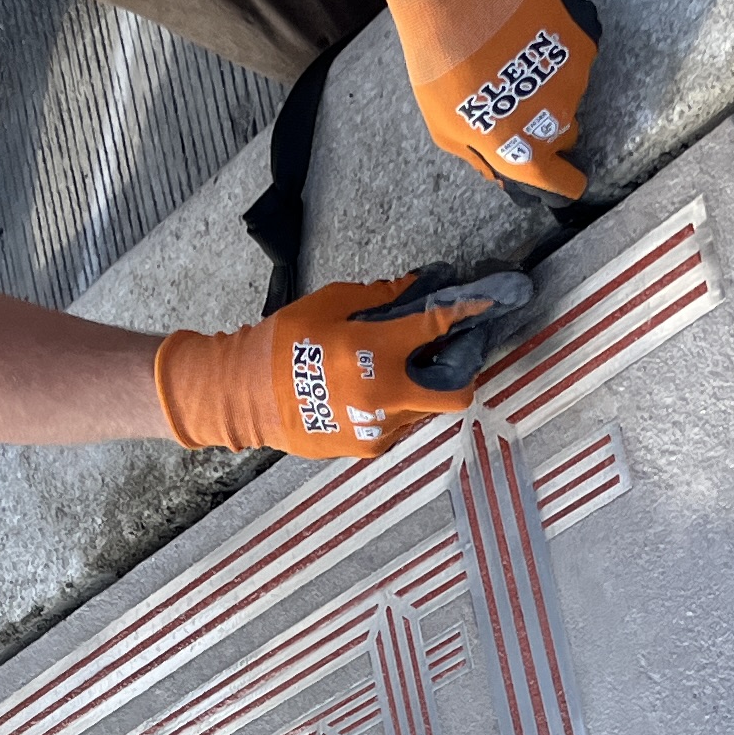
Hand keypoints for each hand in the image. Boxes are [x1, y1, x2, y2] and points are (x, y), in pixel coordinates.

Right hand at [150, 268, 530, 457]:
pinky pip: (398, 426)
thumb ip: (380, 297)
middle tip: (451, 352)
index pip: (438, 328)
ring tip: (403, 369)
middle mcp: (386, 397)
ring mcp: (379, 428)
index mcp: (377, 354)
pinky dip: (397, 406)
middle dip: (463, 370)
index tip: (489, 300)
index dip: (469, 310)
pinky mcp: (366, 448)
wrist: (244, 395)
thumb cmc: (283, 342)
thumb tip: (417, 286)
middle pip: (456, 392)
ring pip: (426, 411)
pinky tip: (374, 390)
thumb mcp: (330, 304)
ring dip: (424, 389)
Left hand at [371, 0, 601, 199]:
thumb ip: (480, 156)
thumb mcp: (444, 125)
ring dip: (548, 79)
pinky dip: (558, 47)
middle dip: (546, 123)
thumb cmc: (442, 63)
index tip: (559, 170)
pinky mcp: (584, 41)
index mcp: (524, 150)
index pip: (565, 184)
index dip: (563, 178)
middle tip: (515, 94)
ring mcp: (575, 79)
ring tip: (513, 53)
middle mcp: (557, 120)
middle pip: (566, 135)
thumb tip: (503, 175)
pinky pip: (576, 54)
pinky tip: (528, 31)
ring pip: (570, 91)